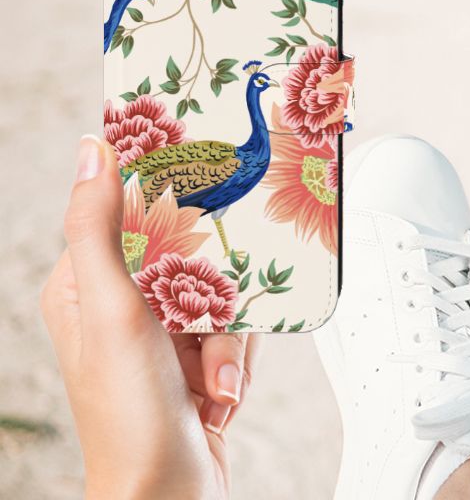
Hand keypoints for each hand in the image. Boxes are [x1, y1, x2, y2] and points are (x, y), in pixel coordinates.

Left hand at [41, 136, 259, 498]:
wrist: (170, 494)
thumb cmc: (130, 414)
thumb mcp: (113, 310)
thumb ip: (99, 229)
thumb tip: (93, 150)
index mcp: (85, 286)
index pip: (128, 214)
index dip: (167, 203)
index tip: (202, 189)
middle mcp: (122, 306)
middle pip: (190, 253)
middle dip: (213, 294)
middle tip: (208, 317)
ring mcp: (161, 335)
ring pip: (222, 292)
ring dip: (228, 338)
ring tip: (212, 377)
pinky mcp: (196, 359)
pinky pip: (237, 329)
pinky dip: (237, 360)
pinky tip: (220, 390)